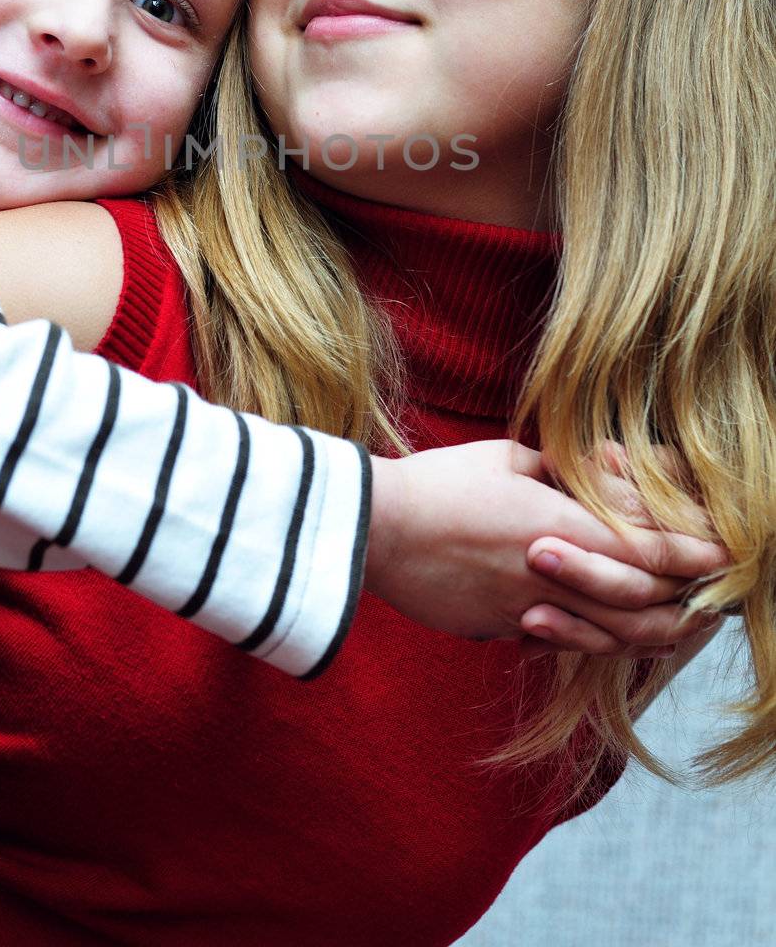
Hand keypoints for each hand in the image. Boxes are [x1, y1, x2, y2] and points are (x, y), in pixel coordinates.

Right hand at [364, 440, 724, 654]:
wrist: (374, 530)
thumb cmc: (439, 482)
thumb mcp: (506, 458)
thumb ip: (560, 473)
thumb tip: (595, 478)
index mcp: (557, 525)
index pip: (644, 547)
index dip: (690, 554)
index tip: (724, 556)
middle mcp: (550, 575)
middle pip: (636, 603)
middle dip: (682, 602)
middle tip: (711, 599)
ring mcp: (523, 610)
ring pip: (604, 634)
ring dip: (646, 633)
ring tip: (673, 627)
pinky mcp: (496, 628)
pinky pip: (557, 638)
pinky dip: (590, 637)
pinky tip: (604, 633)